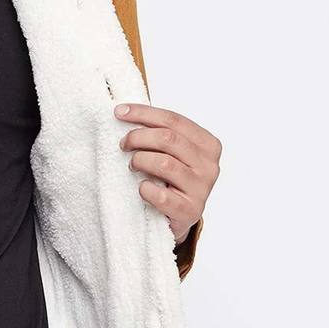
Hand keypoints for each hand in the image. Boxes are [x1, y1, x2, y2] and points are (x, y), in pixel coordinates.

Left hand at [114, 102, 219, 243]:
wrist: (180, 216)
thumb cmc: (172, 179)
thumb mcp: (173, 153)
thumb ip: (160, 133)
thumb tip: (124, 111)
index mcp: (208, 144)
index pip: (173, 120)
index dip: (143, 114)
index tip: (119, 112)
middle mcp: (209, 165)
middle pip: (168, 139)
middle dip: (138, 137)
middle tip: (124, 144)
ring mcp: (201, 189)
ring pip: (164, 164)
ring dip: (140, 161)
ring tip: (133, 166)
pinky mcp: (189, 211)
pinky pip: (161, 196)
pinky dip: (145, 189)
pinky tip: (142, 188)